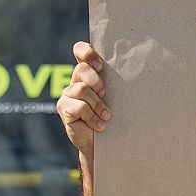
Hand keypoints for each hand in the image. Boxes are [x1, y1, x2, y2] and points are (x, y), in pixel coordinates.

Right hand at [58, 41, 111, 156]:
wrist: (102, 145)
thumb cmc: (112, 117)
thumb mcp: (114, 97)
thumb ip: (114, 82)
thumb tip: (132, 68)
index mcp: (87, 74)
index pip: (80, 51)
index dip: (87, 53)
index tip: (100, 66)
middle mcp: (74, 81)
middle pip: (82, 69)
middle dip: (97, 81)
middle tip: (105, 94)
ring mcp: (67, 95)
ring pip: (81, 89)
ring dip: (97, 104)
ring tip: (106, 116)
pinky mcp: (64, 109)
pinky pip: (79, 107)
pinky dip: (92, 117)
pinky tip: (100, 126)